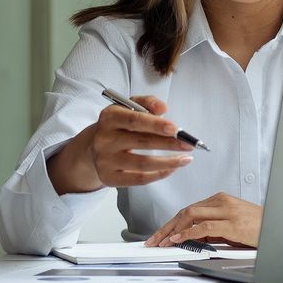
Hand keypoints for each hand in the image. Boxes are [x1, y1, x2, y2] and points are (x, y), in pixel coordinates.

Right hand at [47, 95, 193, 193]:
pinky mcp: (109, 178)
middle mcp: (104, 139)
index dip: (156, 125)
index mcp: (109, 117)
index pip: (134, 120)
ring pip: (142, 163)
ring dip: (168, 162)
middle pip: (141, 142)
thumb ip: (147, 103)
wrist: (94, 146)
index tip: (175, 129)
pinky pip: (138, 179)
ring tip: (186, 158)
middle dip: (169, 143)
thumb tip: (163, 109)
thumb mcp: (129, 107)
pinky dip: (158, 174)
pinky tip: (172, 168)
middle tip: (188, 144)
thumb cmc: (119, 124)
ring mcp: (105, 160)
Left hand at [145, 193, 262, 247]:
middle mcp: (221, 201)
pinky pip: (204, 227)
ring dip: (172, 230)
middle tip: (154, 240)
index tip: (159, 235)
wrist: (278, 227)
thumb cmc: (257, 227)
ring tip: (162, 242)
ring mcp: (226, 211)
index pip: (189, 209)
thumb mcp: (230, 225)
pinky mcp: (231, 223)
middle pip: (185, 211)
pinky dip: (188, 233)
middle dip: (166, 227)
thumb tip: (190, 236)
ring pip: (190, 216)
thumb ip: (211, 227)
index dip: (171, 223)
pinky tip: (178, 239)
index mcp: (220, 199)